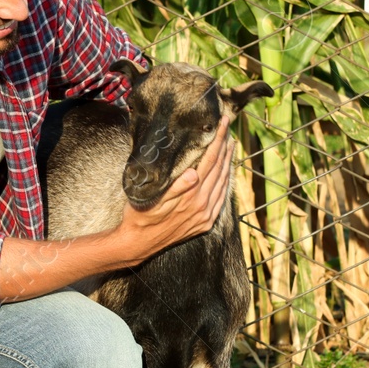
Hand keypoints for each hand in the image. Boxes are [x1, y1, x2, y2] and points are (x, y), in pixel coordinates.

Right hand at [110, 114, 232, 266]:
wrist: (138, 244)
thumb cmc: (139, 217)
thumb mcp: (152, 199)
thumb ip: (175, 187)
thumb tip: (193, 173)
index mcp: (191, 197)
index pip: (210, 161)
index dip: (218, 140)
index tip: (223, 123)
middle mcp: (203, 207)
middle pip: (220, 169)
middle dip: (225, 146)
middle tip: (229, 127)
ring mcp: (206, 216)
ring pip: (224, 183)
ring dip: (228, 162)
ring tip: (231, 145)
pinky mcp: (205, 223)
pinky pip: (221, 199)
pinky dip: (226, 182)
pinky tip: (226, 173)